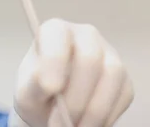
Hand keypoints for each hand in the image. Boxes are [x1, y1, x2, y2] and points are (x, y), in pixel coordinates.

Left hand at [8, 19, 133, 126]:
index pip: (57, 32)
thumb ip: (35, 85)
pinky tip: (86, 124)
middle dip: (76, 96)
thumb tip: (51, 85)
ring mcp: (108, 55)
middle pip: (89, 56)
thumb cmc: (36, 95)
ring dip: (93, 109)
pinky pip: (123, 94)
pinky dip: (105, 116)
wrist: (54, 111)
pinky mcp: (124, 79)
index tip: (49, 88)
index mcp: (54, 31)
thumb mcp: (26, 92)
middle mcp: (85, 36)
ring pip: (112, 74)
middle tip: (61, 122)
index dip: (54, 59)